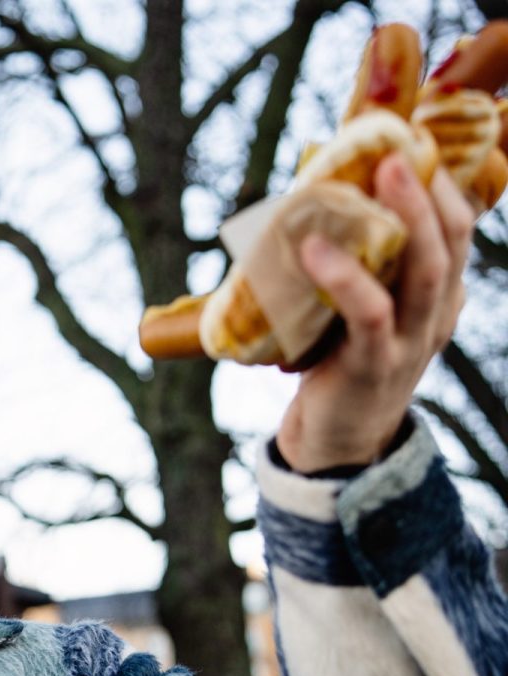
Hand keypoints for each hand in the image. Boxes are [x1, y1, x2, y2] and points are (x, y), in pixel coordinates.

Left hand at [275, 152, 474, 472]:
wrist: (336, 442)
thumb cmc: (339, 363)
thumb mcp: (357, 307)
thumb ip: (355, 261)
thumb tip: (314, 192)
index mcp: (437, 295)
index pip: (456, 231)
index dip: (444, 185)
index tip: (416, 140)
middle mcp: (435, 314)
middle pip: (451, 243)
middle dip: (433, 191)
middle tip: (402, 149)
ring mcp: (410, 341)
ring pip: (425, 271)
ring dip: (409, 218)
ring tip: (382, 175)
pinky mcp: (374, 365)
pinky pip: (370, 314)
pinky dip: (345, 278)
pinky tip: (315, 249)